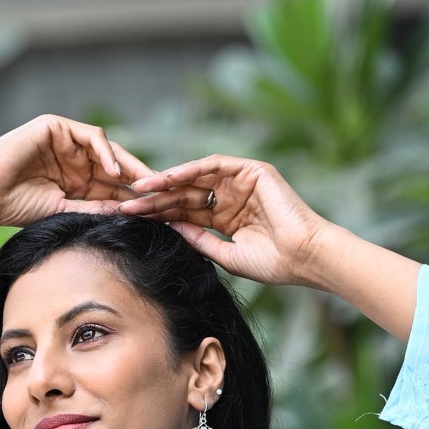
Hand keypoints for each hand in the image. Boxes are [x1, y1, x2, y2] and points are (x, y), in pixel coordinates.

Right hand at [0, 114, 157, 228]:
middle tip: (162, 195)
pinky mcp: (55, 127)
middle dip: (138, 180)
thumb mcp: (62, 211)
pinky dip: (104, 152)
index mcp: (74, 180)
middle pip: (114, 166)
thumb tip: (125, 213)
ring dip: (127, 166)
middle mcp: (72, 158)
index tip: (154, 212)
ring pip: (106, 149)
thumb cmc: (14, 208)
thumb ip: (92, 208)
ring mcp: (64, 141)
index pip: (110, 186)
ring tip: (143, 186)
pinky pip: (89, 136)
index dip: (132, 197)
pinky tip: (114, 172)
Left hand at [117, 155, 330, 285]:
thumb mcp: (226, 255)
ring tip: (139, 189)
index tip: (133, 221)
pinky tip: (167, 178)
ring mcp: (242, 181)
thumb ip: (200, 240)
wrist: (304, 257)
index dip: (160, 215)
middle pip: (186, 194)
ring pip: (196, 178)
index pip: (187, 213)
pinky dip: (190, 169)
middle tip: (125, 204)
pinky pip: (214, 165)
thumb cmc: (273, 264)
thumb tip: (171, 228)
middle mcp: (232, 197)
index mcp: (227, 218)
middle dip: (156, 199)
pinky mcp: (252, 170)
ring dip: (167, 181)